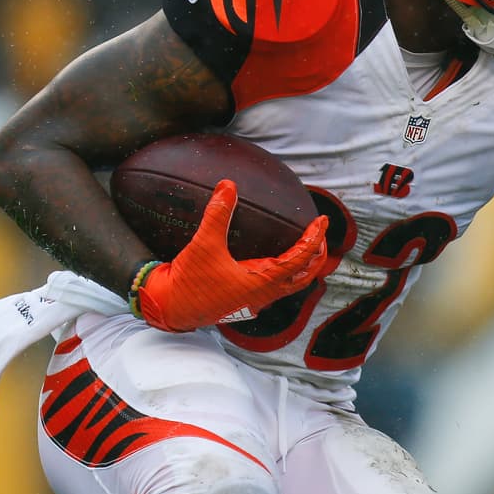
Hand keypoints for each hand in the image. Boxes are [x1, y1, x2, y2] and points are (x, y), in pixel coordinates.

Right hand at [132, 179, 328, 331]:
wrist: (170, 308)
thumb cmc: (189, 281)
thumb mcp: (203, 244)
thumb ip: (218, 214)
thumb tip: (228, 185)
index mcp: (263, 282)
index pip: (301, 258)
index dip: (315, 237)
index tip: (322, 220)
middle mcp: (264, 294)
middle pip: (304, 276)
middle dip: (317, 255)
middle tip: (320, 234)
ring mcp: (256, 300)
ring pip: (291, 284)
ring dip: (303, 266)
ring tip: (306, 246)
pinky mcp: (245, 301)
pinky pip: (275, 287)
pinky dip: (285, 272)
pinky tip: (275, 259)